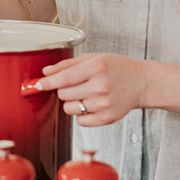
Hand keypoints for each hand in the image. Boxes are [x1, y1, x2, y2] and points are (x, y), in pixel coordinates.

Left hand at [35, 53, 150, 126]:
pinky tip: (92, 104)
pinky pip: (80, 121)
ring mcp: (104, 104)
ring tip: (86, 94)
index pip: (63, 78)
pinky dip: (82, 114)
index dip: (47, 82)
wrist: (142, 82)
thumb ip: (68, 64)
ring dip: (72, 102)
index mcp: (96, 68)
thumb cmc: (118, 68)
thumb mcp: (94, 58)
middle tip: (76, 84)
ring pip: (69, 108)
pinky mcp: (107, 118)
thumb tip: (46, 72)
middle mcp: (100, 86)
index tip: (37, 84)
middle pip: (63, 94)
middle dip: (63, 90)